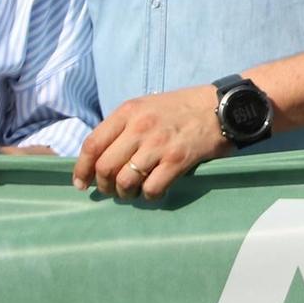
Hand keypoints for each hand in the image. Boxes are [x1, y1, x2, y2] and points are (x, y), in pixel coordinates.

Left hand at [73, 85, 229, 201]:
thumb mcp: (147, 106)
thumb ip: (124, 126)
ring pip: (125, 181)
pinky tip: (154, 192)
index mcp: (129, 111)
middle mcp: (140, 127)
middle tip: (112, 190)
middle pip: (105, 167)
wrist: (221, 107)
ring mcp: (159, 144)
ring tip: (132, 193)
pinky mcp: (177, 160)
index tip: (82, 183)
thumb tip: (101, 157)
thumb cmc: (182, 108)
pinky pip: (151, 188)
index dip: (82, 169)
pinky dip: (149, 196)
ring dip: (125, 193)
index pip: (92, 144)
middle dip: (104, 186)